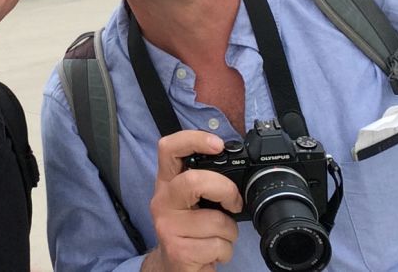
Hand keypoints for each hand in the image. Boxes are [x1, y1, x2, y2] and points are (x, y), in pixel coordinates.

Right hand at [143, 131, 242, 271]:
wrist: (173, 268)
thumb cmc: (189, 230)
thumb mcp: (192, 201)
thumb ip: (205, 181)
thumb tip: (236, 165)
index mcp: (167, 182)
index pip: (168, 148)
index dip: (193, 139)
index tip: (217, 145)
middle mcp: (162, 201)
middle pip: (193, 181)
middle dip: (225, 190)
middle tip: (234, 202)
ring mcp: (167, 226)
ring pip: (215, 220)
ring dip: (230, 232)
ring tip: (218, 237)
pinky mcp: (178, 251)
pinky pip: (217, 245)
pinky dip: (225, 251)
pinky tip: (213, 253)